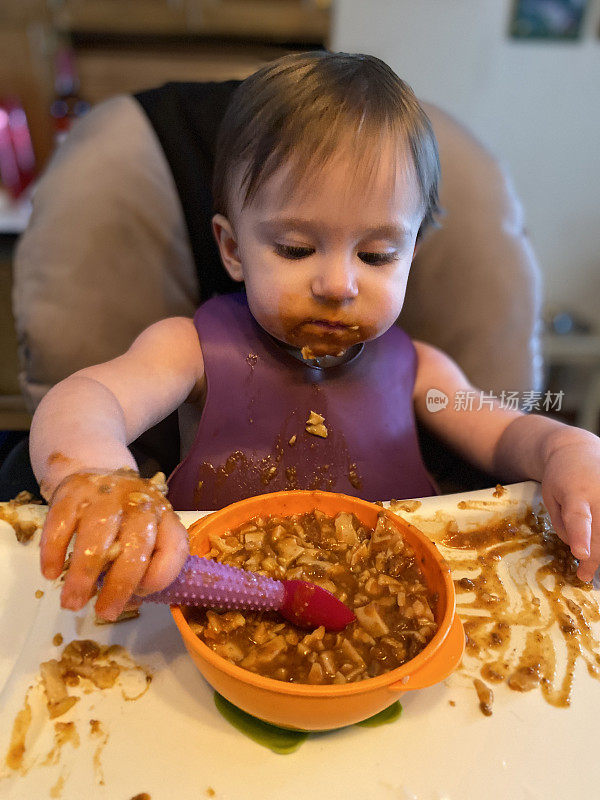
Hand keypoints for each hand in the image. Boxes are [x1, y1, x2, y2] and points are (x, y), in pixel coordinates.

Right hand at [40, 469, 188, 620]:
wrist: (101, 474)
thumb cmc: (126, 519)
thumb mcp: (146, 536)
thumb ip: (144, 567)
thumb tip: (129, 601)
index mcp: (164, 517)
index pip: (174, 545)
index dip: (160, 575)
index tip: (140, 595)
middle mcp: (139, 503)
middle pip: (135, 545)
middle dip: (119, 584)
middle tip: (104, 612)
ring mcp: (106, 496)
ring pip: (97, 535)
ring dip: (83, 574)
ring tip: (72, 603)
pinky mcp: (74, 492)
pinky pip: (62, 522)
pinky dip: (54, 551)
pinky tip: (51, 573)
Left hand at [541, 430, 599, 581]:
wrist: (577, 448)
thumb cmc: (560, 477)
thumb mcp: (550, 498)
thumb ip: (562, 525)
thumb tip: (579, 550)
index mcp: (575, 494)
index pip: (579, 519)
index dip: (581, 537)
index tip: (581, 554)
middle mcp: (599, 494)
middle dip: (593, 559)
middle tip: (584, 575)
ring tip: (591, 560)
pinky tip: (598, 542)